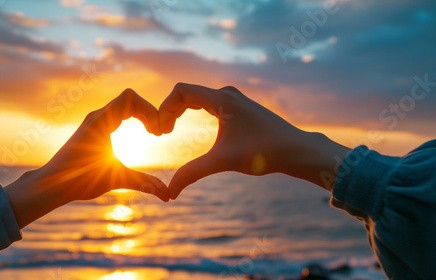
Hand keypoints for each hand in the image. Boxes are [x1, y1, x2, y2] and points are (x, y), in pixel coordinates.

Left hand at [5, 89, 168, 227]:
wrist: (50, 185)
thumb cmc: (78, 180)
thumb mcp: (115, 179)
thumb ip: (144, 183)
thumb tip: (168, 195)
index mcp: (100, 122)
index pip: (130, 98)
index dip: (149, 110)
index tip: (156, 132)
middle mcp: (96, 117)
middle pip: (130, 99)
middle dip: (148, 112)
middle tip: (158, 133)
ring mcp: (93, 121)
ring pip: (123, 105)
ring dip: (140, 115)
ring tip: (152, 133)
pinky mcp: (92, 129)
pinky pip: (116, 114)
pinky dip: (131, 119)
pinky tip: (138, 137)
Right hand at [159, 83, 350, 198]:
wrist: (296, 150)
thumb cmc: (263, 152)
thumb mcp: (223, 161)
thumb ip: (192, 173)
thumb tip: (169, 193)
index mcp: (222, 98)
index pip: (181, 91)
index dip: (164, 108)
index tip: (161, 132)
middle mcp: (227, 93)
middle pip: (187, 94)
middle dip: (170, 111)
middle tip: (162, 133)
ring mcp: (235, 99)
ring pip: (198, 98)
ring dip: (182, 111)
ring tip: (171, 131)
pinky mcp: (240, 108)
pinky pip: (209, 103)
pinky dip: (195, 112)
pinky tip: (193, 129)